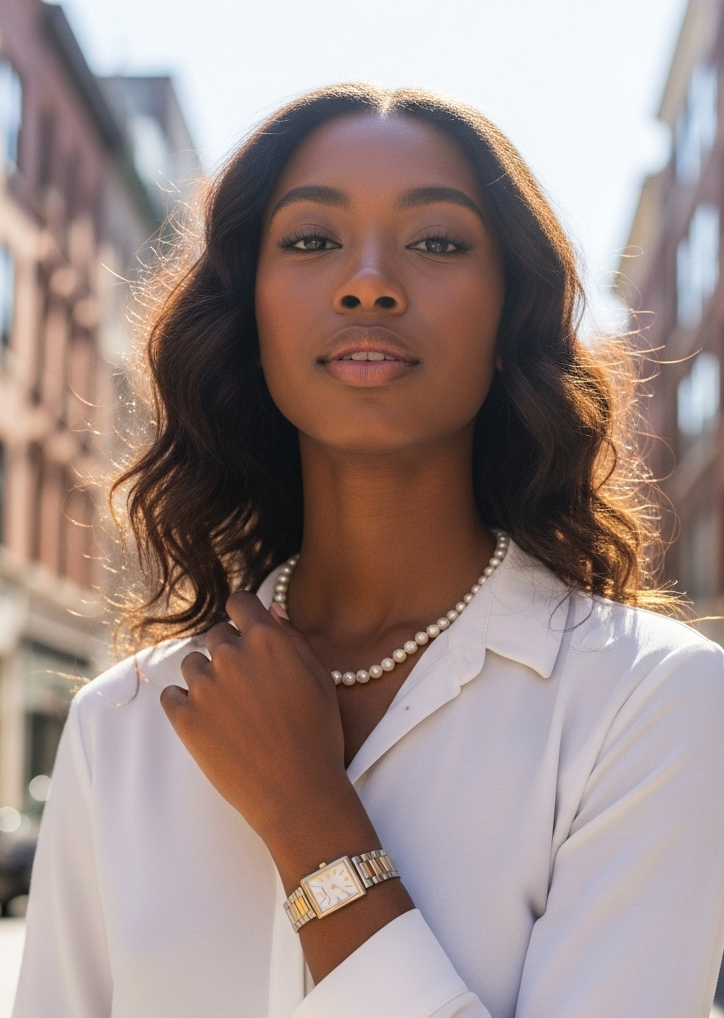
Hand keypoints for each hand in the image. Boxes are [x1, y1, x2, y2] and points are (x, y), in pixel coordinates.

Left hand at [160, 591, 352, 856]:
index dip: (243, 613)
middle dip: (229, 651)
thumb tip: (270, 612)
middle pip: (216, 634)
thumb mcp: (319, 678)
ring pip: (192, 664)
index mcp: (267, 639)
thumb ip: (292, 638)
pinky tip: (208, 721)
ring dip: (206, 677)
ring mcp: (204, 686)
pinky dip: (184, 703)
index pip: (240, 601)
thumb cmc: (318, 736)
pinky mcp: (184, 718)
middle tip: (246, 684)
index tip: (245, 629)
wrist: (297, 794)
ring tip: (229, 708)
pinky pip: (171, 695)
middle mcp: (231, 655)